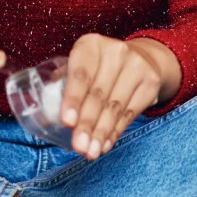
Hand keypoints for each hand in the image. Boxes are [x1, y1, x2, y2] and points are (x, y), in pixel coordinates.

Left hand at [60, 34, 179, 159]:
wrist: (141, 58)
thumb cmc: (100, 67)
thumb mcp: (81, 65)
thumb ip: (64, 85)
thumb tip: (46, 118)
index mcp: (91, 45)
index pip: (81, 74)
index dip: (73, 99)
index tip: (67, 122)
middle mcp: (116, 51)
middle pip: (98, 94)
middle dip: (87, 124)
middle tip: (78, 147)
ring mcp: (137, 66)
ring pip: (115, 107)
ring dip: (101, 133)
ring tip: (90, 151)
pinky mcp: (151, 83)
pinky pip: (130, 113)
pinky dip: (115, 132)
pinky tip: (105, 144)